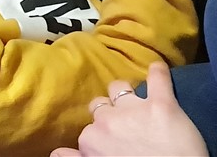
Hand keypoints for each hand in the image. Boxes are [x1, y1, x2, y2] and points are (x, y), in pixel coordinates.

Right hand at [50, 62, 208, 156]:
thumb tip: (54, 153)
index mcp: (90, 138)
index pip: (89, 128)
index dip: (101, 134)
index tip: (111, 142)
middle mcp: (107, 119)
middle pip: (101, 106)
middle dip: (109, 112)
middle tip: (123, 126)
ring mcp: (134, 109)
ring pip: (120, 88)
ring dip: (125, 93)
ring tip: (134, 101)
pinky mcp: (162, 104)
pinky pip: (158, 79)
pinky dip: (158, 72)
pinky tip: (158, 67)